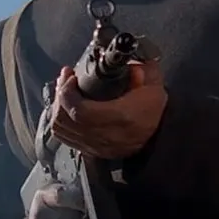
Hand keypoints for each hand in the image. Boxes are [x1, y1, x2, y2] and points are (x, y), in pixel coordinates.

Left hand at [50, 61, 167, 159]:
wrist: (160, 139)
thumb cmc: (155, 111)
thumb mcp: (153, 86)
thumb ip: (140, 72)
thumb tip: (128, 66)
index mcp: (119, 117)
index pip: (80, 110)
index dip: (68, 93)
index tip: (72, 77)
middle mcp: (103, 135)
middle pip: (65, 120)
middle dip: (60, 96)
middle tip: (66, 79)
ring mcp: (95, 146)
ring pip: (61, 130)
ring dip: (57, 109)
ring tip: (64, 93)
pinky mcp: (92, 151)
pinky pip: (65, 138)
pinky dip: (61, 122)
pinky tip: (66, 109)